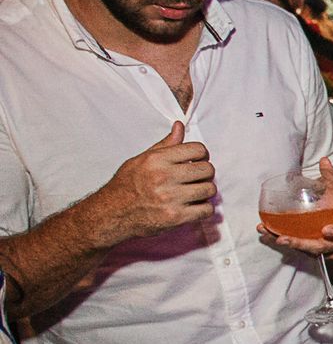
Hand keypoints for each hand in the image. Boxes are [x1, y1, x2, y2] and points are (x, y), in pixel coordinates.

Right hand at [92, 121, 214, 242]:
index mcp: (156, 160)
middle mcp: (163, 177)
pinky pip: (206, 210)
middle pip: (207, 169)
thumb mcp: (142, 159)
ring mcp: (170, 198)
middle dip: (205, 173)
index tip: (198, 160)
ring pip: (210, 189)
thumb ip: (165, 145)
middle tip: (197, 177)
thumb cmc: (127, 184)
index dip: (202, 154)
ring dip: (206, 191)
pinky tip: (194, 206)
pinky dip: (204, 209)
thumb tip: (180, 126)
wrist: (111, 213)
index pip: (198, 149)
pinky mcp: (175, 217)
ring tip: (195, 191)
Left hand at [257, 158, 332, 258]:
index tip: (326, 229)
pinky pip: (297, 249)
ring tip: (270, 235)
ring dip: (288, 244)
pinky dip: (282, 241)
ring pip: (306, 250)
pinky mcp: (312, 250)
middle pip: (320, 247)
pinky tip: (267, 233)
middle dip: (300, 244)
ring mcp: (325, 250)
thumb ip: (331, 175)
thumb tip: (324, 160)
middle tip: (283, 239)